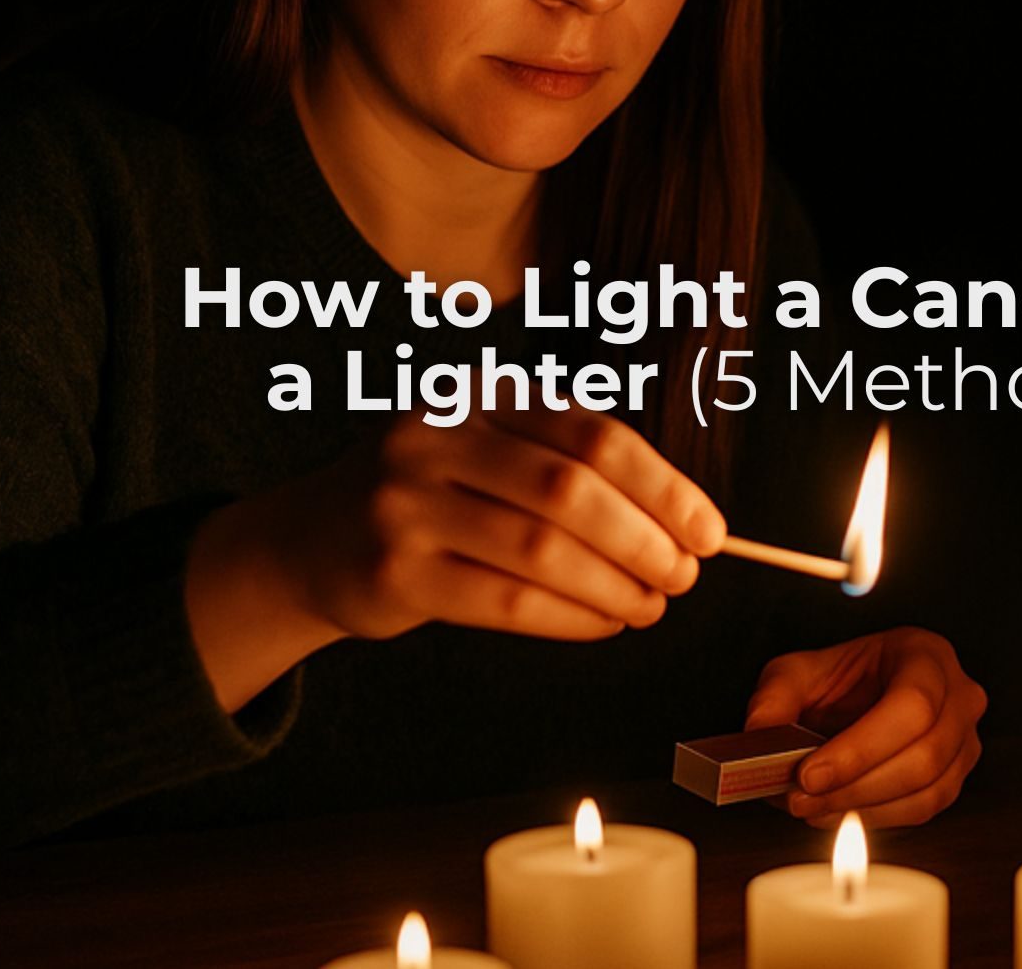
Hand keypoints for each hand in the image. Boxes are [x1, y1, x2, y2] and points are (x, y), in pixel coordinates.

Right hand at [185, 404, 724, 710]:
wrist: (311, 541)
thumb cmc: (432, 499)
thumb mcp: (490, 453)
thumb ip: (571, 469)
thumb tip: (684, 521)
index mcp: (482, 396)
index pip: (596, 435)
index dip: (665, 487)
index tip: (710, 533)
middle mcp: (439, 438)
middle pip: (572, 490)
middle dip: (645, 540)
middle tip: (683, 577)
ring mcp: (408, 503)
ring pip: (542, 550)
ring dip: (614, 586)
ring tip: (651, 607)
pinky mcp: (393, 571)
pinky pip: (505, 601)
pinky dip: (570, 618)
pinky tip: (604, 624)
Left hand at [743, 627, 986, 828]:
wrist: (866, 692)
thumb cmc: (844, 678)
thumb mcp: (801, 671)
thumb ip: (777, 695)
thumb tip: (760, 731)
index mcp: (928, 656)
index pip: (912, 705)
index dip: (861, 747)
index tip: (810, 771)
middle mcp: (960, 697)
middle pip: (924, 755)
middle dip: (855, 785)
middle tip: (802, 796)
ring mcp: (965, 741)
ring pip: (927, 790)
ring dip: (863, 808)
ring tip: (812, 807)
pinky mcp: (954, 778)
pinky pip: (924, 809)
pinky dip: (877, 818)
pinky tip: (838, 812)